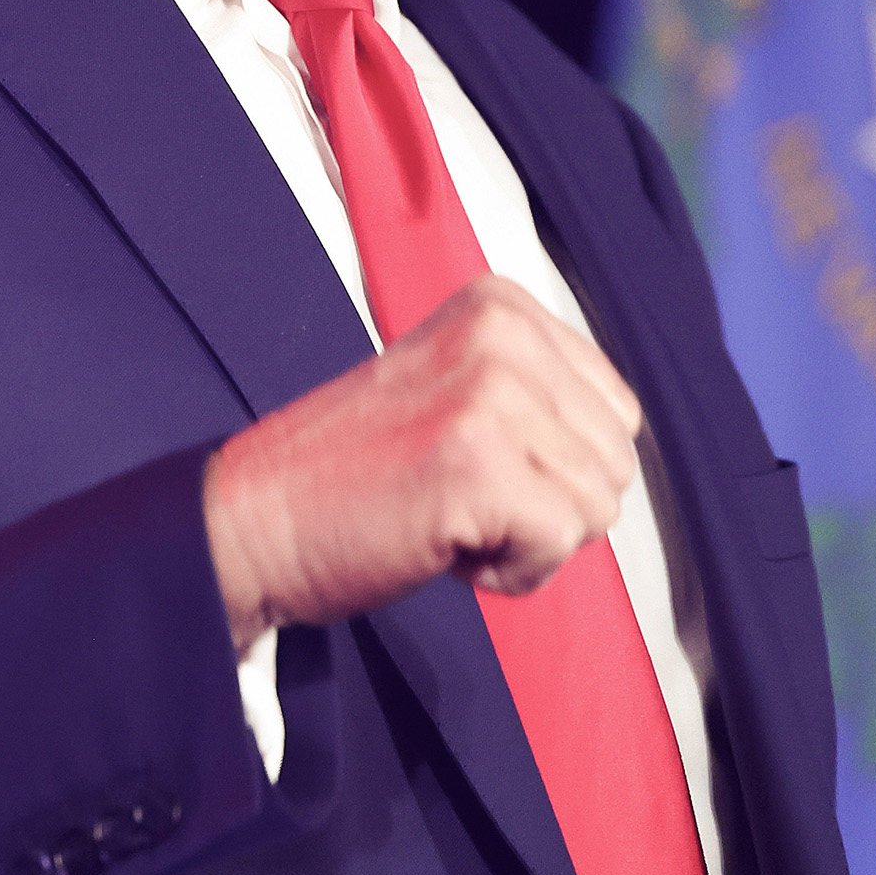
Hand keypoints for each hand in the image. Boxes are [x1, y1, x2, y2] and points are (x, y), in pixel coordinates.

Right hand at [199, 274, 643, 649]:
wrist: (252, 520)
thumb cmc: (350, 475)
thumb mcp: (453, 388)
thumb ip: (535, 390)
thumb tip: (623, 442)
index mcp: (497, 304)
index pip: (615, 409)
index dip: (552, 463)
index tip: (467, 458)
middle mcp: (500, 333)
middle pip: (616, 460)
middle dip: (547, 503)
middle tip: (453, 494)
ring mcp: (490, 394)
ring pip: (597, 505)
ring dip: (527, 538)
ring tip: (445, 514)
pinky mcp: (480, 464)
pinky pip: (561, 543)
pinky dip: (511, 571)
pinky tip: (445, 545)